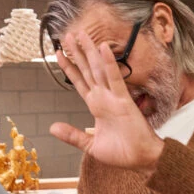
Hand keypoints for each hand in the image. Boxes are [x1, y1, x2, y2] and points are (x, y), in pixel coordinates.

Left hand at [50, 30, 163, 173]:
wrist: (141, 159)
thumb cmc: (122, 153)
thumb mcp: (91, 145)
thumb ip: (72, 135)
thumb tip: (52, 127)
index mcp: (96, 106)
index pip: (79, 82)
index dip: (69, 67)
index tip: (60, 53)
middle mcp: (104, 98)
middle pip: (87, 70)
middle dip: (77, 53)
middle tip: (68, 35)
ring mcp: (113, 97)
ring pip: (98, 69)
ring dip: (90, 51)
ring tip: (82, 34)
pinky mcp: (124, 100)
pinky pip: (115, 78)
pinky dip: (109, 63)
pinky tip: (103, 48)